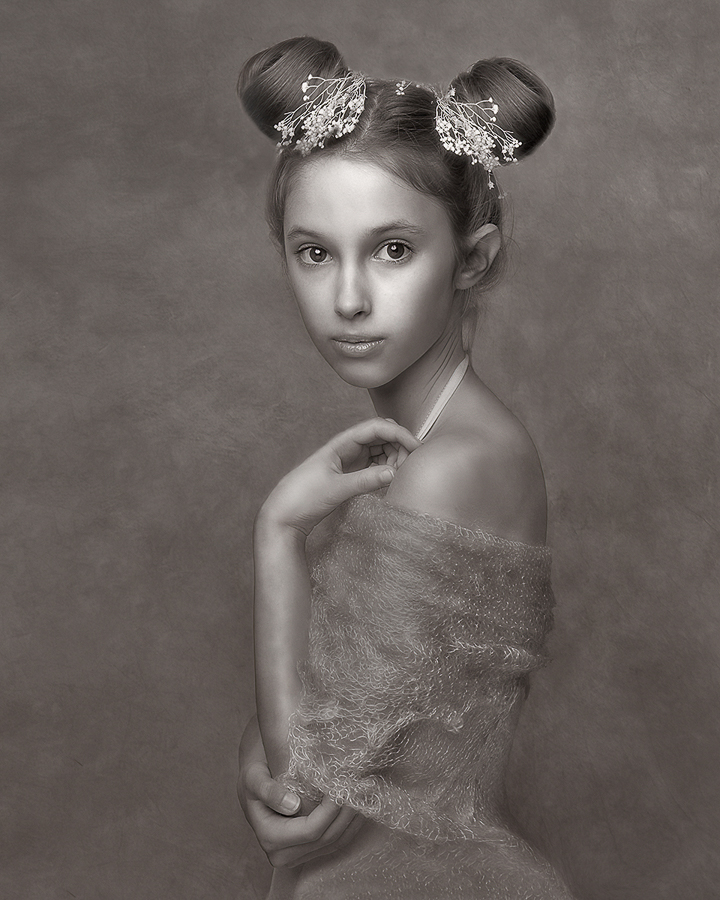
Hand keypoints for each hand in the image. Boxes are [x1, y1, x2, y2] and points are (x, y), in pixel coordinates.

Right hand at [238, 718, 364, 867]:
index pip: (311, 830)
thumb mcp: (254, 777)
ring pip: (336, 842)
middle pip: (327, 838)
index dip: (331, 810)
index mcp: (269, 838)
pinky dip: (351, 825)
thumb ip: (268, 790)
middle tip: (362, 785)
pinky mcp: (309, 851)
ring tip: (366, 792)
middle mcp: (282, 855)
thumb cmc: (254, 776)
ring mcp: (297, 856)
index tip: (344, 786)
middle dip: (347, 813)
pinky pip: (336, 842)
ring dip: (354, 819)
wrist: (254, 783)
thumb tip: (292, 806)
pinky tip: (361, 804)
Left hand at [261, 418, 419, 535]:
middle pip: (382, 436)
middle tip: (408, 467)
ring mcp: (348, 461)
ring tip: (398, 475)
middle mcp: (346, 448)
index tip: (416, 447)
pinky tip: (389, 479)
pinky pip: (374, 465)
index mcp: (341, 443)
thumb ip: (365, 480)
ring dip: (394, 457)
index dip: (399, 433)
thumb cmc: (303, 498)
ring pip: (380, 450)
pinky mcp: (349, 475)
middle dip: (399, 445)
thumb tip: (395, 473)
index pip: (376, 427)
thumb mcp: (336, 489)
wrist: (283, 516)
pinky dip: (386, 468)